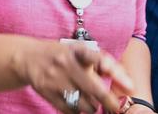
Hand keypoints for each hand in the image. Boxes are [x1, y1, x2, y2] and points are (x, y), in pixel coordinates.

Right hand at [17, 40, 134, 113]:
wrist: (26, 57)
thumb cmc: (60, 55)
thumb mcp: (78, 52)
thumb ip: (101, 63)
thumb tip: (125, 81)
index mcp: (76, 50)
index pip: (99, 59)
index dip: (116, 72)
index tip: (130, 86)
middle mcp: (65, 63)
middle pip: (95, 89)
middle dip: (109, 102)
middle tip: (116, 108)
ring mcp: (54, 78)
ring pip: (84, 103)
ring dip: (92, 107)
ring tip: (90, 103)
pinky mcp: (46, 90)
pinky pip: (70, 109)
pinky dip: (77, 110)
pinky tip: (77, 104)